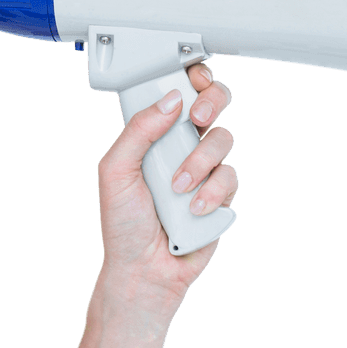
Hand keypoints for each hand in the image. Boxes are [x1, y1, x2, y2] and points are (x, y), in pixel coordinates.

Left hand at [95, 62, 236, 317]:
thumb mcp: (116, 171)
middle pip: (213, 104)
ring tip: (178, 188)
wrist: (143, 270)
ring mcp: (203, 170)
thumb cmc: (123, 224)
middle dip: (212, 101)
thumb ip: (138, 131)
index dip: (192, 79)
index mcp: (153, 136)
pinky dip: (212, 192)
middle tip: (198, 118)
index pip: (178, 94)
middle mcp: (180, 147)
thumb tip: (169, 101)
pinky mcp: (221, 195)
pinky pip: (231, 178)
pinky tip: (194, 209)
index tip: (194, 77)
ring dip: (200, 162)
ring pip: (222, 141)